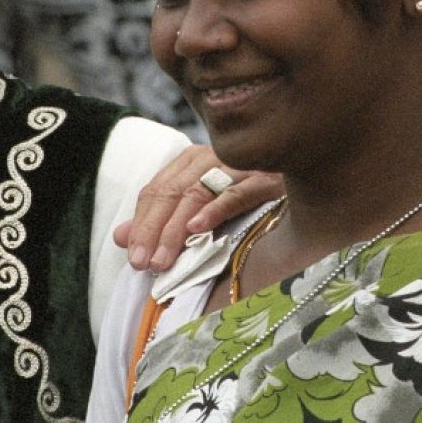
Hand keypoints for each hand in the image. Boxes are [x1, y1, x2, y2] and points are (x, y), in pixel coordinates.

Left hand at [113, 145, 283, 270]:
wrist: (302, 180)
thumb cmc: (243, 200)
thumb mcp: (196, 211)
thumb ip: (158, 222)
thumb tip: (119, 237)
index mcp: (191, 161)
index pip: (156, 190)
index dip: (142, 224)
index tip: (134, 259)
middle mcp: (211, 157)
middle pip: (173, 192)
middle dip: (154, 231)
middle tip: (146, 265)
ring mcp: (239, 166)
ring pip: (198, 193)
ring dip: (177, 228)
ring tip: (165, 259)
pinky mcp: (266, 179)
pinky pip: (236, 193)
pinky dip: (215, 209)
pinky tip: (198, 229)